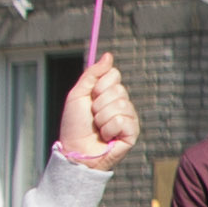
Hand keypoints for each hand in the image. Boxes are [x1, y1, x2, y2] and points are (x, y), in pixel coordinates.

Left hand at [55, 54, 139, 170]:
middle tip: (92, 116)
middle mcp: (121, 103)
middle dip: (99, 104)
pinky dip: (109, 129)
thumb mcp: (78, 95)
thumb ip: (92, 74)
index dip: (99, 85)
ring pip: (120, 105)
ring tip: (98, 128)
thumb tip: (108, 55)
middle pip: (118, 89)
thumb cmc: (75, 126)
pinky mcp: (132, 132)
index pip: (114, 74)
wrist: (75, 151)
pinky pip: (123, 120)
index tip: (91, 96)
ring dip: (102, 118)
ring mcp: (129, 117)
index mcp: (109, 93)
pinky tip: (106, 136)